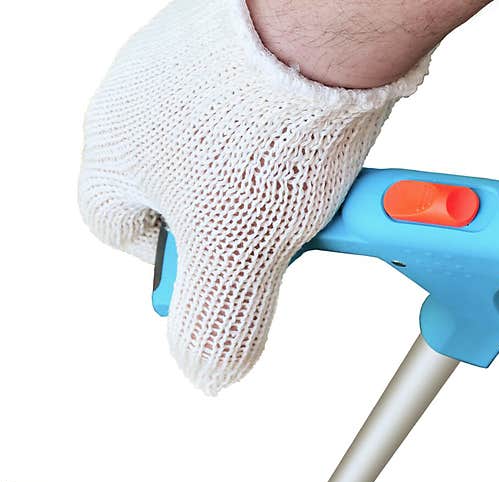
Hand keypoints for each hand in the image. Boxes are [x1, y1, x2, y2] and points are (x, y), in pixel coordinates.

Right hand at [78, 0, 428, 393]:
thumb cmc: (268, 130)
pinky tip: (327, 146)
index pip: (122, 233)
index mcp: (114, 155)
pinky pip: (262, 109)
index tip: (222, 281)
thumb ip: (218, 322)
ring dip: (273, 186)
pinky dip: (294, 138)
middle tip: (282, 239)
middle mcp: (140, 102)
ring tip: (317, 193)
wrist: (327, 25)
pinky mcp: (243, 43)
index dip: (175, 268)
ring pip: (228, 154)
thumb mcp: (240, 256)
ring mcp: (190, 65)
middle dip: (236, 228)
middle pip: (183, 195)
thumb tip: (209, 372)